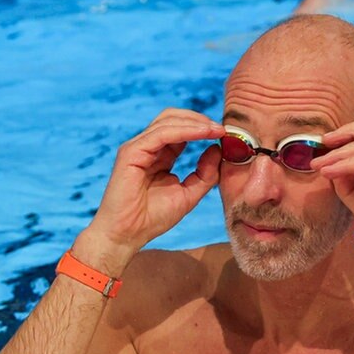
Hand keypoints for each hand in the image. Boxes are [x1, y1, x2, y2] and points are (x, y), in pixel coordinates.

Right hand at [79, 109, 224, 269]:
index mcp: (159, 156)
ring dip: (195, 122)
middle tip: (222, 129)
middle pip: (172, 118)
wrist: (127, 235)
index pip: (180, 130)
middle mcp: (147, 148)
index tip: (225, 135)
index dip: (203, 128)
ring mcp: (137, 148)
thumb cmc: (152, 219)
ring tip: (215, 130)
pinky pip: (161, 133)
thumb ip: (205, 174)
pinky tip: (203, 133)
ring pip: (167, 121)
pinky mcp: (131, 152)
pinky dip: (184, 130)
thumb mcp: (188, 194)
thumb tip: (217, 149)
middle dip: (199, 119)